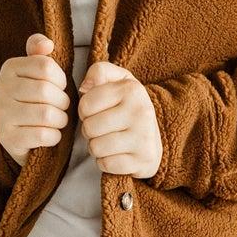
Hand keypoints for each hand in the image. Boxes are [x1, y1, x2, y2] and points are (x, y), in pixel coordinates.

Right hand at [0, 33, 69, 164]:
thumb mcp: (36, 73)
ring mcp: (1, 114)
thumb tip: (47, 44)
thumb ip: (39, 52)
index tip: (59, 88)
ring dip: (61, 120)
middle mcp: (0, 89)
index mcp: (9, 68)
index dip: (61, 80)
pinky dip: (55, 136)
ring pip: (46, 114)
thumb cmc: (33, 99)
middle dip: (63, 102)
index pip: (46, 67)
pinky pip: (43, 135)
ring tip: (58, 120)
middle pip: (46, 91)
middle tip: (61, 107)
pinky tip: (51, 135)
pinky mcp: (8, 138)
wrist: (17, 135)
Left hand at [77, 61, 162, 179]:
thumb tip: (84, 87)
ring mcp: (144, 137)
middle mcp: (141, 111)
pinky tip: (117, 154)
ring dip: (96, 147)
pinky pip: (106, 164)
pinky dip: (106, 162)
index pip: (85, 105)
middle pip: (89, 128)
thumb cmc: (127, 107)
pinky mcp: (144, 160)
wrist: (153, 138)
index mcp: (132, 89)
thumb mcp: (117, 82)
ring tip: (109, 141)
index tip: (98, 111)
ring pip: (95, 148)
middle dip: (90, 131)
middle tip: (104, 129)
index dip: (85, 111)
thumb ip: (99, 72)